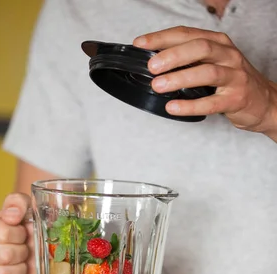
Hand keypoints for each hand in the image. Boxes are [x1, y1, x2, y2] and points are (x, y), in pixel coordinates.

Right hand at [0, 193, 36, 273]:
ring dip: (19, 271)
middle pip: (5, 256)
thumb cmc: (21, 230)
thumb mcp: (23, 209)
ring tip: (20, 265)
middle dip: (22, 253)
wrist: (27, 252)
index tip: (22, 234)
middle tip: (23, 251)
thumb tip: (13, 215)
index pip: (3, 233)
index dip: (20, 235)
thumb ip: (18, 203)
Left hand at [134, 26, 276, 140]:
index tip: (140, 44)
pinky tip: (173, 107)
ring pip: (206, 72)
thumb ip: (191, 59)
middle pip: (199, 48)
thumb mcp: (214, 62)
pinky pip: (211, 103)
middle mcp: (228, 55)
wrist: (264, 101)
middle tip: (151, 66)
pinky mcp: (236, 99)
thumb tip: (155, 61)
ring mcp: (234, 77)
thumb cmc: (233, 82)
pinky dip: (190, 106)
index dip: (162, 38)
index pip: (187, 34)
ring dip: (180, 78)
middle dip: (172, 55)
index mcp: (219, 43)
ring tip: (158, 85)